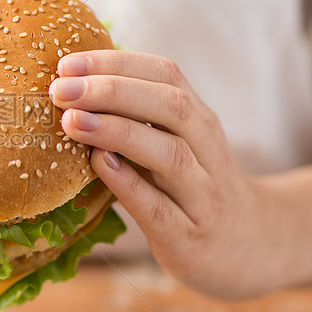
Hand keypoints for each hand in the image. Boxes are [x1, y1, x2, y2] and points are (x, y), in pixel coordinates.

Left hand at [49, 50, 277, 297]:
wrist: (250, 249)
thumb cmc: (193, 188)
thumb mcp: (177, 144)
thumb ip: (139, 117)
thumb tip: (74, 85)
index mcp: (200, 120)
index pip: (165, 74)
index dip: (115, 63)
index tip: (67, 63)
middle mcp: (208, 149)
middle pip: (169, 106)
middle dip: (111, 91)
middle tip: (61, 89)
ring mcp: (203, 195)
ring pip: (169, 153)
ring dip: (116, 131)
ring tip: (71, 121)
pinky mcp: (189, 237)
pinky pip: (159, 207)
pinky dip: (127, 182)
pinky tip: (97, 164)